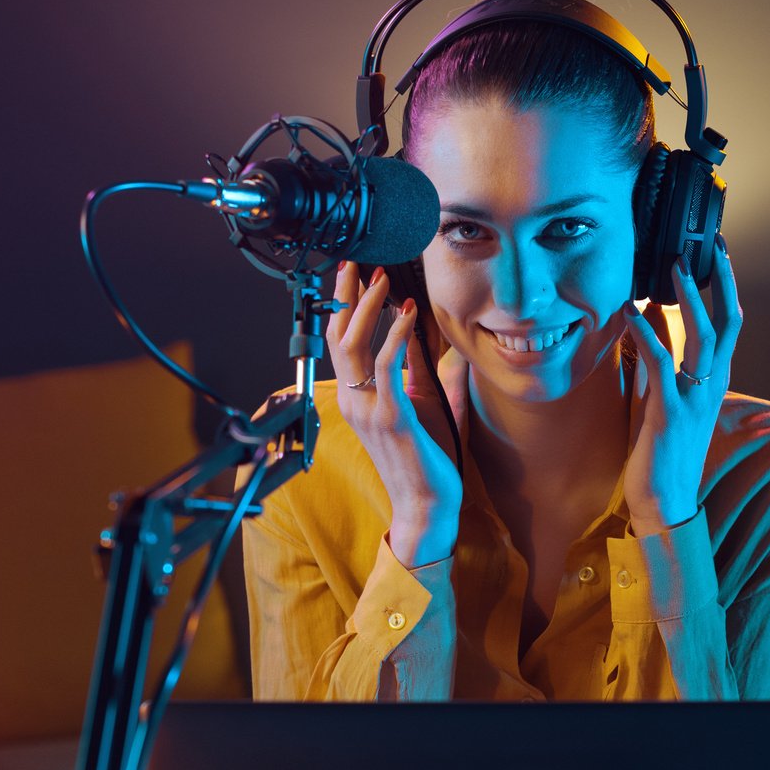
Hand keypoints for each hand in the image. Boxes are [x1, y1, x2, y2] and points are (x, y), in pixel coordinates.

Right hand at [326, 261, 465, 564]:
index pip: (340, 344)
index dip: (341, 308)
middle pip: (337, 337)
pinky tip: (408, 312)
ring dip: (366, 307)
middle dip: (344, 296)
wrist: (427, 506)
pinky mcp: (392, 416)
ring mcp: (369, 409)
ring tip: (380, 279)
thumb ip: (422, 377)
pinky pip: (386, 365)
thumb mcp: (422, 408)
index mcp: (357, 399)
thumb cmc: (425, 462)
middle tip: (356, 263)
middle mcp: (355, 401)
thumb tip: (432, 347)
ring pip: (354, 346)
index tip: (352, 277)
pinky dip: (396, 334)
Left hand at [621, 235, 741, 534]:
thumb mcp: (661, 397)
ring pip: (702, 338)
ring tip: (674, 267)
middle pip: (726, 322)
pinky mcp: (671, 414)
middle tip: (706, 244)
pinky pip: (663, 366)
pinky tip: (631, 314)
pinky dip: (648, 336)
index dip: (726, 287)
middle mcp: (712, 385)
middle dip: (720, 280)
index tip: (715, 252)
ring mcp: (695, 399)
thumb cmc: (661, 451)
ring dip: (689, 299)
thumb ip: (659, 360)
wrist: (666, 502)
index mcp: (713, 381)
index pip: (728, 325)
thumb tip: (646, 318)